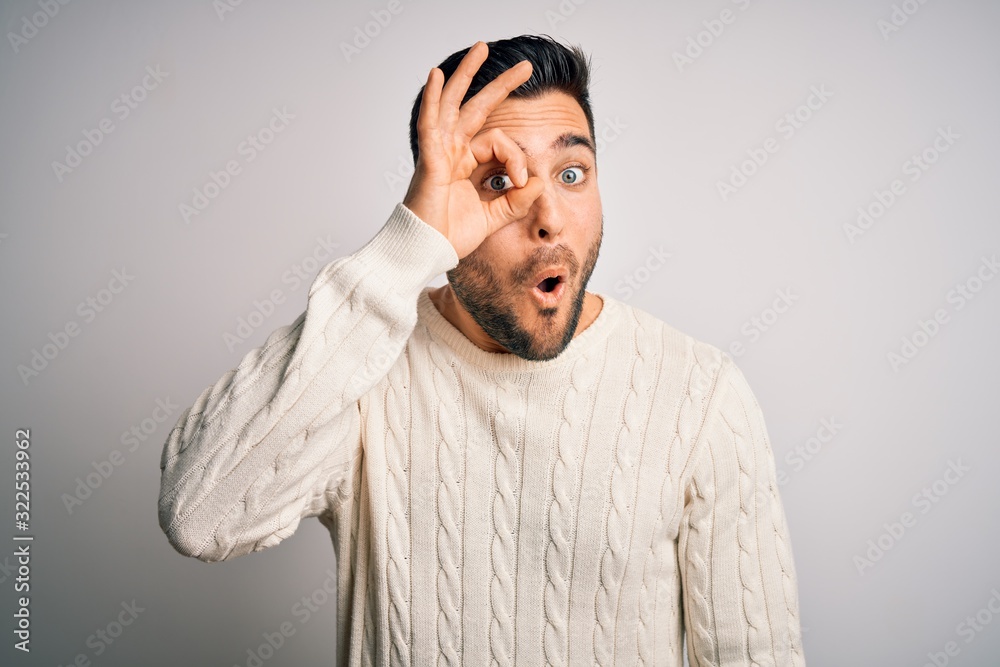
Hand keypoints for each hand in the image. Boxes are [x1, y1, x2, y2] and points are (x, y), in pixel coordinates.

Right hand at [403, 41, 544, 259]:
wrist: (427, 253)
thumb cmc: (450, 236)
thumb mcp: (494, 216)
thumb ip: (516, 200)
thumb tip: (539, 181)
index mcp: (466, 164)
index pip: (499, 143)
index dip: (516, 158)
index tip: (522, 182)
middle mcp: (452, 152)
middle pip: (476, 108)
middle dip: (500, 85)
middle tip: (526, 67)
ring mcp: (438, 153)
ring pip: (453, 104)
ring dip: (467, 75)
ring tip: (481, 48)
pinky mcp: (429, 161)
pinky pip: (429, 124)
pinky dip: (431, 99)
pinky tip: (435, 75)